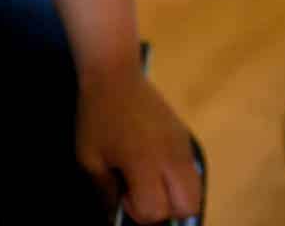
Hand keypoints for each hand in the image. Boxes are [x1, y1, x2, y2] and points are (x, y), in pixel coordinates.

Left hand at [75, 66, 202, 222]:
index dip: (138, 210)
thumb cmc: (97, 114)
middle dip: (165, 209)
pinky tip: (155, 160)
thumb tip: (114, 216)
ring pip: (195, 190)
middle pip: (187, 207)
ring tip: (150, 178)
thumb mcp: (89, 156)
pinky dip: (178, 176)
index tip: (123, 191)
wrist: (114, 71)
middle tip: (142, 191)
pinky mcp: (184, 134)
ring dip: (176, 195)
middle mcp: (171, 158)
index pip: (156, 211)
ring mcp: (182, 145)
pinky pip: (191, 169)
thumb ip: (104, 191)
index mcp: (145, 164)